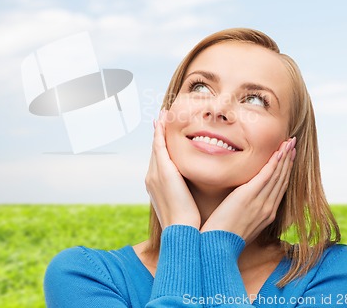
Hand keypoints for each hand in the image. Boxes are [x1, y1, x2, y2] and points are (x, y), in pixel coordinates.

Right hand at [145, 110, 200, 229]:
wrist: (182, 231)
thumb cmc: (188, 224)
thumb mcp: (184, 206)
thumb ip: (186, 194)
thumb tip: (194, 192)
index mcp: (156, 186)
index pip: (159, 161)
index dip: (161, 147)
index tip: (162, 135)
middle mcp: (152, 177)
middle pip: (155, 151)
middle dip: (157, 135)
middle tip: (160, 119)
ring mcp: (155, 173)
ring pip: (156, 145)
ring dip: (158, 129)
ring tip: (162, 116)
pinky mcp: (162, 170)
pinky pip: (159, 145)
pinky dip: (160, 132)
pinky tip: (162, 120)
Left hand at [200, 137, 295, 244]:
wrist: (217, 247)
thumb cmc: (223, 237)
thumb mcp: (240, 224)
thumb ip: (245, 211)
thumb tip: (241, 203)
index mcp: (267, 214)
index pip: (279, 188)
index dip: (285, 171)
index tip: (289, 157)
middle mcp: (268, 208)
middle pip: (282, 179)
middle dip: (288, 160)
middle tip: (293, 144)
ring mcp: (261, 202)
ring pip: (277, 175)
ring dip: (284, 157)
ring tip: (289, 142)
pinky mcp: (249, 196)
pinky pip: (266, 176)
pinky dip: (274, 163)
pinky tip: (279, 152)